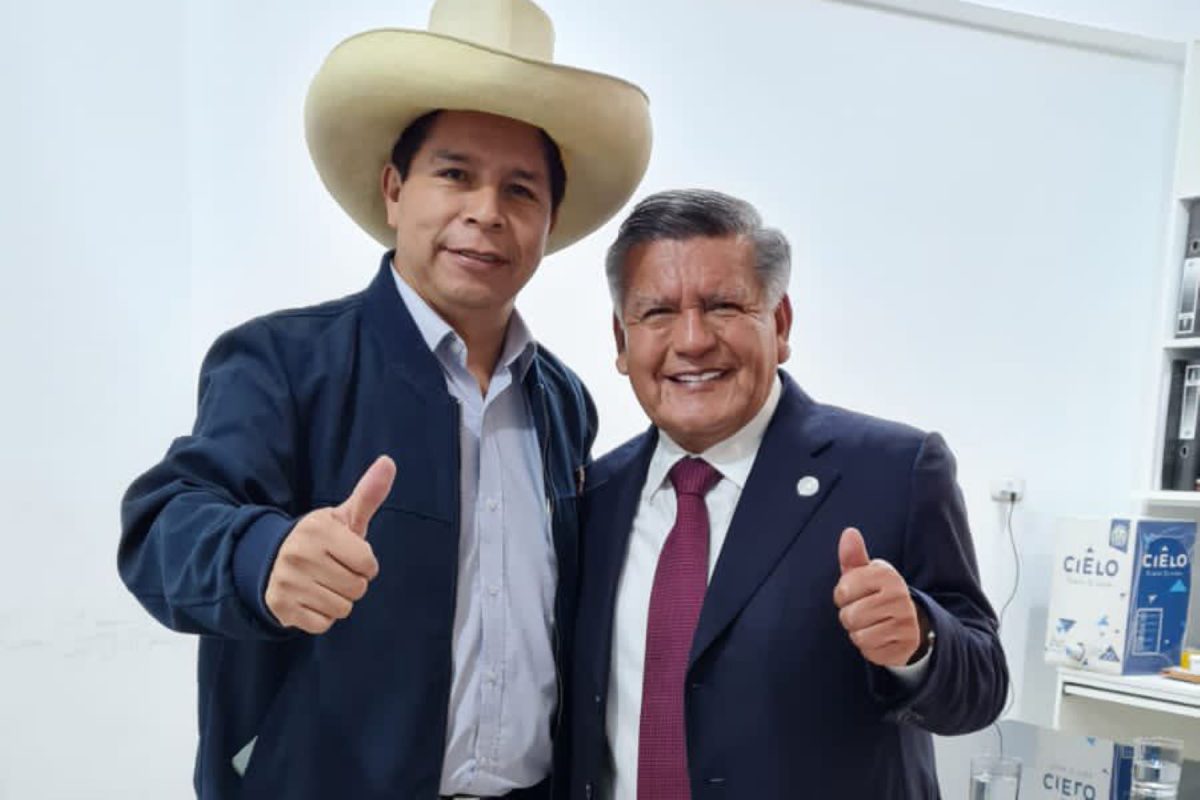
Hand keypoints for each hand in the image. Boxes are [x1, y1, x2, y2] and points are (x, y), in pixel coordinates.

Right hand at [265, 455, 395, 633]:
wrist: (271, 560)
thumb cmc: (319, 540)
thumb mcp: (342, 517)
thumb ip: (368, 494)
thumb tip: (389, 461)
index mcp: (319, 531)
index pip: (368, 564)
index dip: (364, 563)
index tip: (349, 555)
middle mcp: (300, 555)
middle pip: (357, 588)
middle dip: (352, 582)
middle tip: (333, 571)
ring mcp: (287, 582)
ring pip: (342, 608)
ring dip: (337, 600)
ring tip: (322, 584)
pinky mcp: (280, 607)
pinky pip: (323, 624)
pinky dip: (321, 616)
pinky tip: (310, 598)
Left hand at [833, 527, 925, 667]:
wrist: (910, 622)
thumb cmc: (877, 594)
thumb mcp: (865, 574)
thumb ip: (853, 556)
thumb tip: (849, 532)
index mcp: (887, 575)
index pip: (844, 589)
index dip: (842, 595)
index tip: (853, 594)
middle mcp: (900, 596)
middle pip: (850, 616)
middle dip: (849, 616)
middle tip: (863, 612)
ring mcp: (905, 622)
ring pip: (858, 635)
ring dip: (858, 633)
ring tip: (870, 624)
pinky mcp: (905, 645)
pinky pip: (870, 651)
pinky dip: (869, 647)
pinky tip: (879, 637)